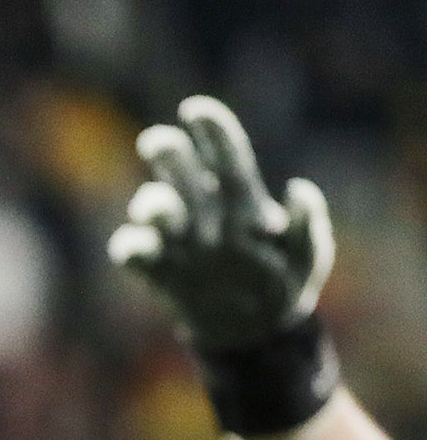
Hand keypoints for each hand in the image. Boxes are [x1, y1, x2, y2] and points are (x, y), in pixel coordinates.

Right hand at [109, 94, 333, 349]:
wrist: (252, 329)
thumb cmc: (284, 284)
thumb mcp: (309, 256)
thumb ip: (307, 223)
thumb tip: (298, 189)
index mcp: (241, 200)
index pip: (225, 157)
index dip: (211, 131)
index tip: (194, 109)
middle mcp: (203, 211)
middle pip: (179, 168)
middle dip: (167, 152)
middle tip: (158, 143)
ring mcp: (177, 239)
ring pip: (152, 205)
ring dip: (153, 203)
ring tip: (163, 216)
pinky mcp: (156, 267)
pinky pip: (131, 250)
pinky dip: (130, 246)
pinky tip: (137, 250)